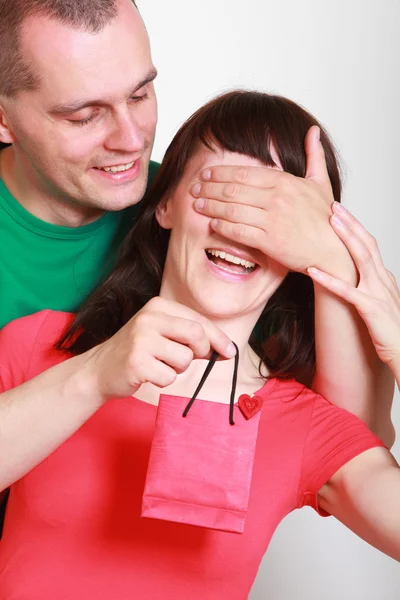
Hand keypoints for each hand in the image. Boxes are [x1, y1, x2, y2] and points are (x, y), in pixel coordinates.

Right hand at [84, 297, 235, 399]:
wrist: (100, 369)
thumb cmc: (139, 351)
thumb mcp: (162, 334)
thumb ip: (191, 338)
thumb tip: (226, 349)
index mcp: (158, 306)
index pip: (199, 320)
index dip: (218, 338)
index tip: (230, 352)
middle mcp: (149, 318)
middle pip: (196, 335)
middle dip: (200, 352)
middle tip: (187, 359)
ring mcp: (141, 340)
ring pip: (185, 359)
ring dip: (177, 369)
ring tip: (158, 364)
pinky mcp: (136, 362)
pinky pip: (169, 377)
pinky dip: (163, 381)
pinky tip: (148, 374)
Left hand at [192, 126, 354, 279]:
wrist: (332, 250)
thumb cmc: (326, 218)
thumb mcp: (321, 182)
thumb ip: (314, 155)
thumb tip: (312, 131)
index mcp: (285, 182)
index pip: (244, 173)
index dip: (221, 172)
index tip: (206, 173)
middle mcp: (276, 198)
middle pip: (233, 189)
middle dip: (209, 188)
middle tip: (194, 188)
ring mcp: (272, 220)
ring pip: (232, 210)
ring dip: (211, 206)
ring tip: (197, 205)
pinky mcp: (269, 241)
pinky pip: (239, 232)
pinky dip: (222, 227)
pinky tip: (212, 224)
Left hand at [308, 203, 399, 368]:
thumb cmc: (391, 332)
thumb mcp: (380, 303)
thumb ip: (369, 288)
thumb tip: (353, 277)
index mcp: (384, 277)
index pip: (370, 246)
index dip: (355, 228)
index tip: (340, 213)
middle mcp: (383, 280)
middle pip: (367, 244)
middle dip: (350, 223)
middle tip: (333, 206)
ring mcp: (378, 292)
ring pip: (361, 258)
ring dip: (344, 238)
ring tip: (328, 222)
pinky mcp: (370, 309)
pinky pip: (346, 291)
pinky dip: (329, 279)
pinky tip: (312, 270)